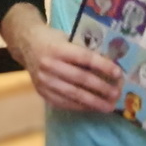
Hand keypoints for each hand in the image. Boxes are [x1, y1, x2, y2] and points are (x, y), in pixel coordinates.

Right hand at [2, 4, 120, 111]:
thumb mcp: (68, 38)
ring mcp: (44, 81)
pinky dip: (80, 106)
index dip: (103, 66)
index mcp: (58, 48)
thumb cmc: (54, 40)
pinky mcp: (42, 92)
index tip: (118, 73)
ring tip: (109, 106)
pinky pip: (64, 102)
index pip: (85, 58)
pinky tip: (93, 107)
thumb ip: (85, 49)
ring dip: (94, 102)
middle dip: (101, 88)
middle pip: (80, 79)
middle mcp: (49, 65)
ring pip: (73, 94)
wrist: (26, 45)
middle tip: (117, 94)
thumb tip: (111, 64)